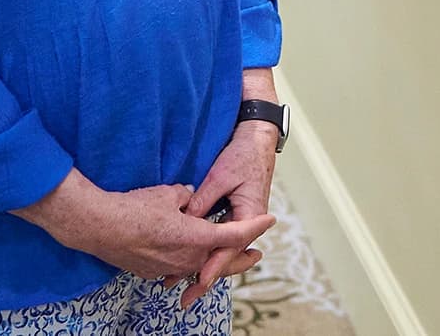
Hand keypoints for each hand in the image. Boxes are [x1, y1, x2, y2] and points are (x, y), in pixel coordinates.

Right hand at [44, 179, 273, 284]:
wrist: (101, 227)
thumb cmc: (135, 207)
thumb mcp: (167, 193)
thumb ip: (186, 196)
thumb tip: (190, 197)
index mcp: (194, 237)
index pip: (233, 234)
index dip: (253, 228)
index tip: (270, 221)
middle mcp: (186, 258)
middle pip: (221, 261)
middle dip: (242, 258)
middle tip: (257, 255)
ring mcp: (169, 268)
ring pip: (201, 267)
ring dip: (217, 263)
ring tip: (227, 259)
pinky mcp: (153, 271)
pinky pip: (180, 268)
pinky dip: (193, 264)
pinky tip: (193, 258)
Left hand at [175, 122, 278, 308]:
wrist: (256, 142)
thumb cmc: (242, 156)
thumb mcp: (220, 176)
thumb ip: (203, 200)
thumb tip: (185, 222)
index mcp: (250, 215)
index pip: (230, 247)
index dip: (213, 265)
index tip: (200, 281)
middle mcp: (248, 224)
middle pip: (226, 256)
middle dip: (206, 277)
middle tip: (186, 298)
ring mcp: (241, 222)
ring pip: (222, 251)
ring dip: (204, 267)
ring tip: (183, 286)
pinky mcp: (234, 217)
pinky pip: (220, 240)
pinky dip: (207, 252)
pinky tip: (192, 263)